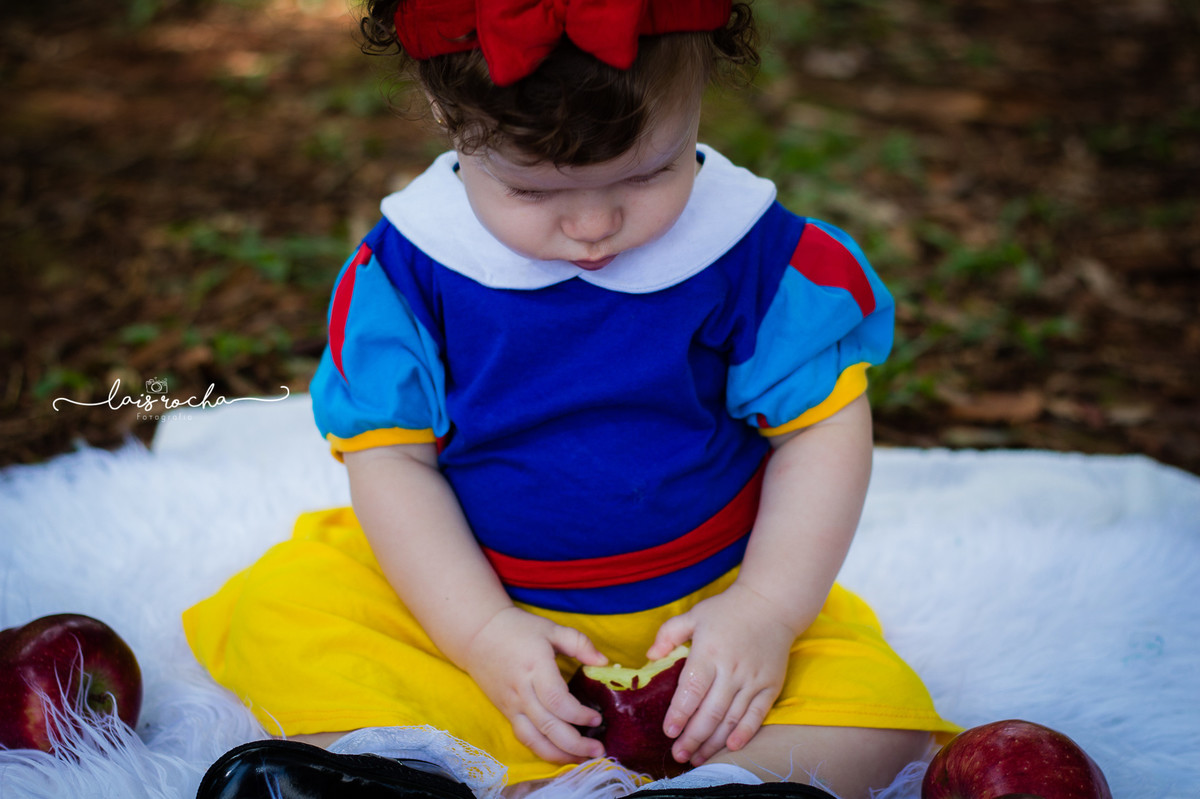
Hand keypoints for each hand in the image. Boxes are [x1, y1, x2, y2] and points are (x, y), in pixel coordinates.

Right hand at [463, 606, 609, 763]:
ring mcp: (512, 704)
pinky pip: (524, 737)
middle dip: (575, 743)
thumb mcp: (551, 629)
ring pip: (535, 739)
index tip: (597, 718)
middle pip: (548, 726)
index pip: (557, 700)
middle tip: (599, 750)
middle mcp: (522, 691)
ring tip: (583, 759)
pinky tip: (560, 754)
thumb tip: (604, 662)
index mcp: (535, 667)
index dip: (578, 714)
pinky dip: (543, 750)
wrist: (478, 635)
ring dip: (560, 755)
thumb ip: (579, 643)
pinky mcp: (506, 712)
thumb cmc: (518, 629)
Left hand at [645, 583, 798, 765]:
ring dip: (713, 742)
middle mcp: (731, 669)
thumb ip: (669, 634)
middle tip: (678, 755)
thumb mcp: (695, 614)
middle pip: (710, 712)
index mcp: (709, 652)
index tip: (668, 732)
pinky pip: (756, 715)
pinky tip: (730, 747)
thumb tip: (649, 657)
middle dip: (692, 737)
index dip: (679, 714)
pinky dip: (744, 733)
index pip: (691, 690)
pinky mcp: (770, 686)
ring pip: (731, 719)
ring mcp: (753, 680)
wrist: (772, 604)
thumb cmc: (728, 610)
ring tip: (697, 758)